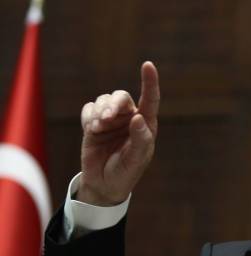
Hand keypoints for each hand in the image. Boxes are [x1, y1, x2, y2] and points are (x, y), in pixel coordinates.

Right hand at [78, 61, 159, 205]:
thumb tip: (139, 117)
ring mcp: (111, 120)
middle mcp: (129, 118)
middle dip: (113, 104)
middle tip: (107, 117)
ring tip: (98, 128)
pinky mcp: (93, 123)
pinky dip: (89, 116)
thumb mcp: (136, 160)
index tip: (148, 65)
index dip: (150, 81)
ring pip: (103, 100)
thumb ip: (140, 139)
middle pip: (121, 97)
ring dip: (100, 111)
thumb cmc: (126, 172)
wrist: (103, 184)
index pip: (150, 99)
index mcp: (146, 124)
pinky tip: (91, 129)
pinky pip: (89, 109)